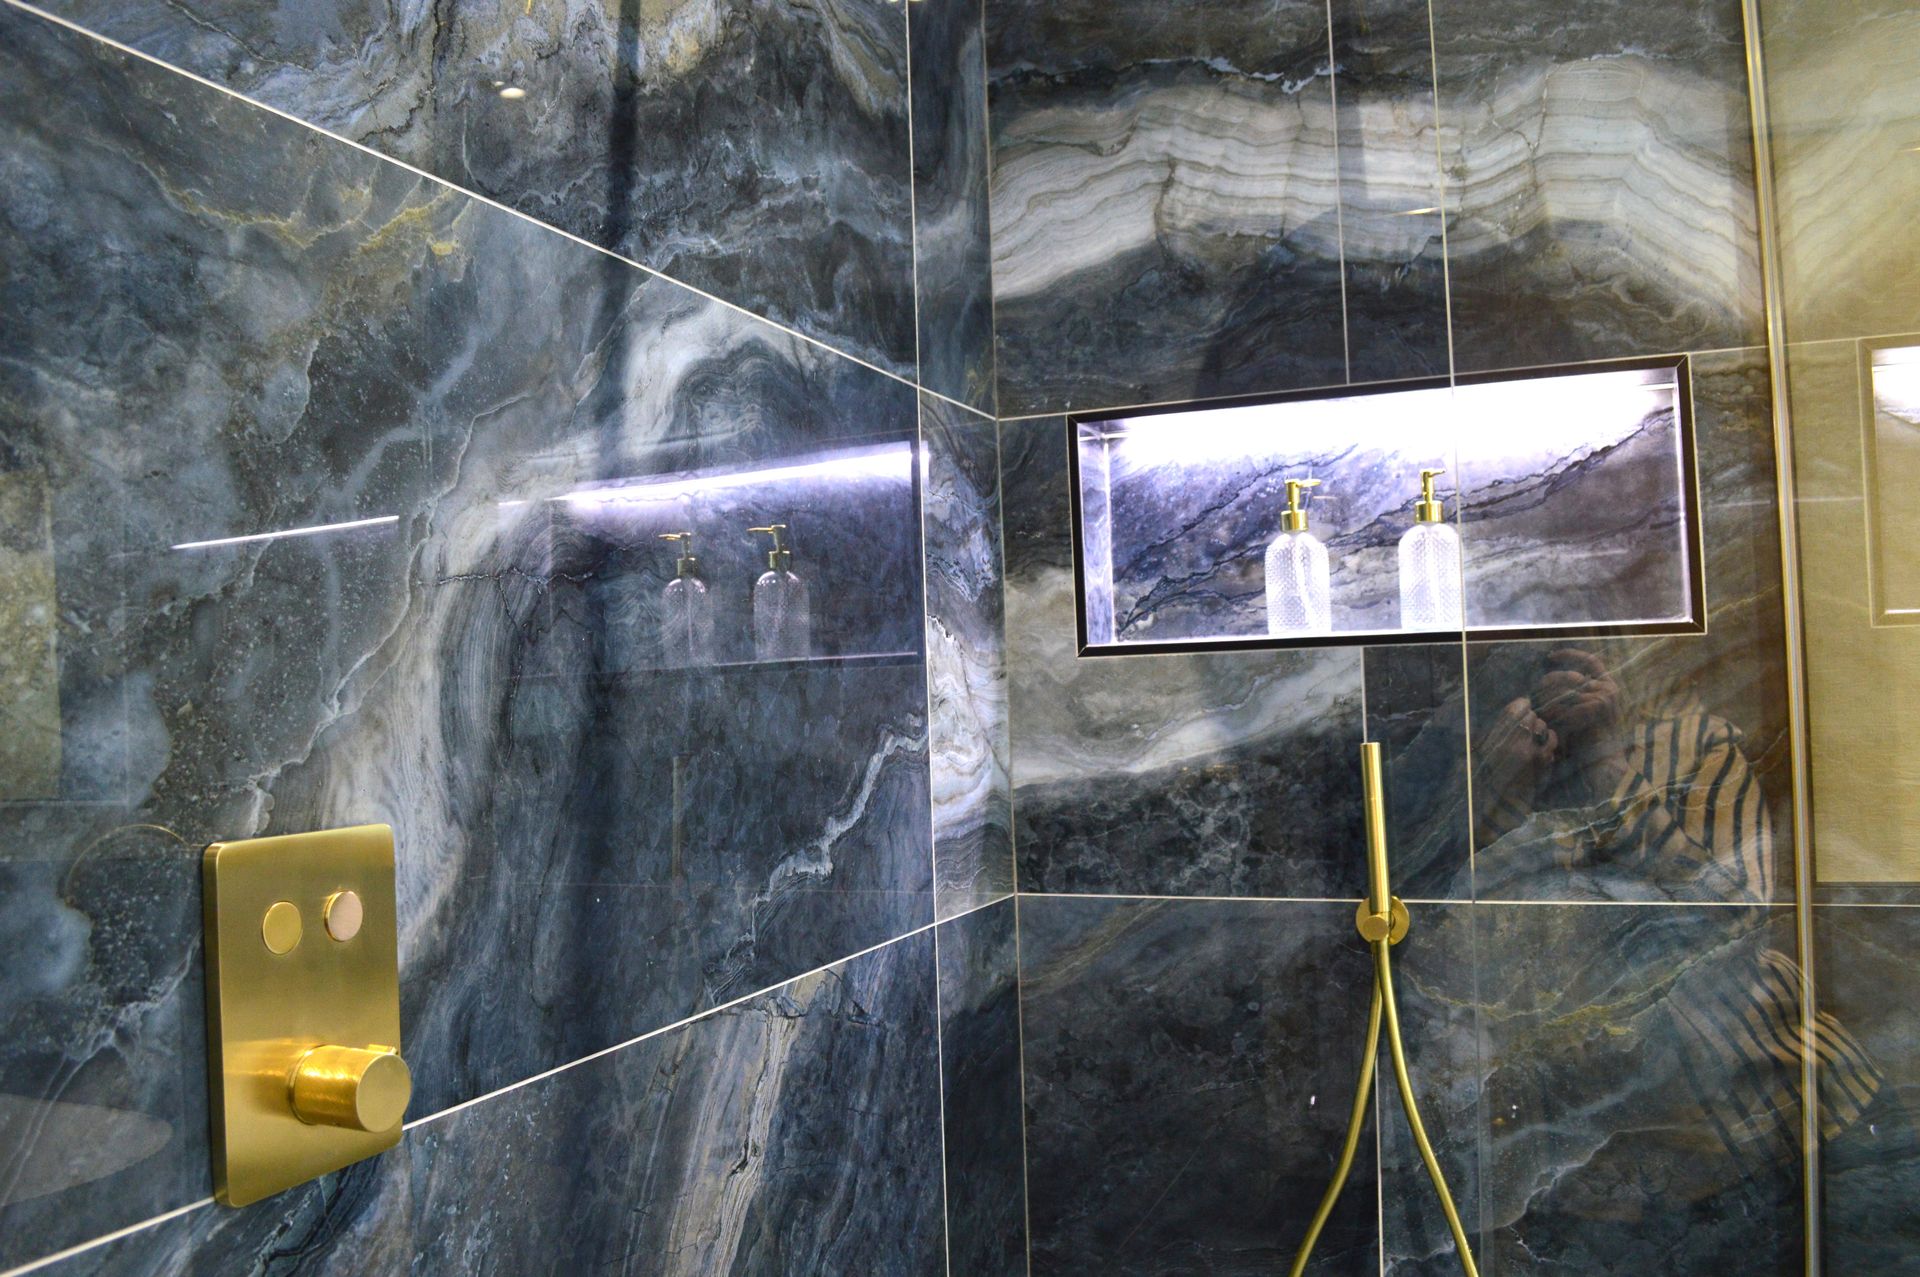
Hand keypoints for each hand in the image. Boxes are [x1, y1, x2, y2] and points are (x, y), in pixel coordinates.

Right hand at [1475, 696, 1557, 814]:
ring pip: (1545, 729)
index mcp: (1496, 737)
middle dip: (1528, 719)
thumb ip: (1482, 735)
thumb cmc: (1475, 783)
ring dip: (1540, 730)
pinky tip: (1541, 748)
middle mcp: (1516, 744)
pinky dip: (1548, 743)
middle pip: (1532, 717)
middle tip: (1523, 725)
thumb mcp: (1469, 755)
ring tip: (1533, 736)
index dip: (1519, 706)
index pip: (1516, 709)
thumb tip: (1496, 719)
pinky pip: (1552, 745)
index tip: (1520, 707)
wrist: (1490, 812)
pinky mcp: (1544, 767)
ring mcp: (1533, 755)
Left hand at [1531, 648, 1625, 787]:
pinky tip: (1552, 725)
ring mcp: (1605, 695)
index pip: (1589, 660)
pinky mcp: (1599, 705)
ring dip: (1549, 705)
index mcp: (1607, 686)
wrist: (1599, 760)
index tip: (1550, 656)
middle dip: (1548, 687)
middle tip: (1535, 699)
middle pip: (1569, 677)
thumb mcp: (1575, 711)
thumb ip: (1568, 695)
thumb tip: (1545, 680)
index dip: (1570, 654)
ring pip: (1565, 691)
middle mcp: (1609, 688)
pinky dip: (1557, 715)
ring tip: (1543, 718)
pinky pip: (1568, 704)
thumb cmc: (1584, 739)